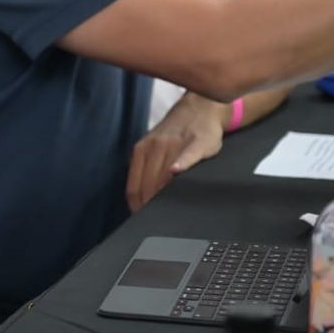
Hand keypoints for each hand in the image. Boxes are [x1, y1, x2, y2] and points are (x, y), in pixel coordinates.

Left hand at [126, 92, 225, 211]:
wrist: (199, 109)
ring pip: (164, 174)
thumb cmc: (176, 136)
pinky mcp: (197, 142)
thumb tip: (137, 201)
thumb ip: (145, 170)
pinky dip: (182, 163)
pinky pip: (188, 155)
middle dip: (150, 205)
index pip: (134, 186)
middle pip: (148, 184)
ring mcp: (176, 143)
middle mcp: (155, 146)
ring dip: (164, 194)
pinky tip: (177, 171)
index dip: (137, 206)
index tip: (140, 220)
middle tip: (155, 223)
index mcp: (142, 150)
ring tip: (168, 213)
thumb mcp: (153, 148)